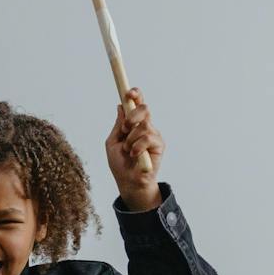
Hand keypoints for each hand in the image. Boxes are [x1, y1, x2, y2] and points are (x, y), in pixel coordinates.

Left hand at [105, 87, 163, 208]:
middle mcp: (145, 126)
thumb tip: (120, 106)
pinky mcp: (159, 145)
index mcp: (134, 124)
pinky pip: (147, 138)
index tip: (129, 92)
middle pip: (144, 109)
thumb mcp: (113, 141)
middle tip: (125, 129)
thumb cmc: (120, 163)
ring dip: (130, 139)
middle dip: (132, 117)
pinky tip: (133, 155)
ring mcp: (154, 135)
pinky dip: (136, 147)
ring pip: (143, 126)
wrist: (128, 181)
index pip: (137, 104)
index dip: (135, 95)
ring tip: (128, 151)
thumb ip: (118, 125)